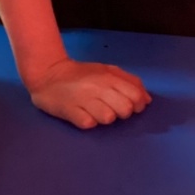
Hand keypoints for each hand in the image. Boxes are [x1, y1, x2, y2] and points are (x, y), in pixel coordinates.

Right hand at [26, 57, 149, 128]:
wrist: (47, 74)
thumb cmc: (81, 74)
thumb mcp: (107, 71)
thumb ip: (129, 81)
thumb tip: (147, 99)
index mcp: (109, 76)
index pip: (135, 96)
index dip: (138, 105)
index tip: (131, 106)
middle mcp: (98, 87)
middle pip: (125, 109)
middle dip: (123, 113)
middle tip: (112, 109)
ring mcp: (83, 99)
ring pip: (108, 118)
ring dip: (105, 118)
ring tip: (96, 112)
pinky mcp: (70, 112)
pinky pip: (89, 123)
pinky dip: (88, 122)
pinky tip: (83, 114)